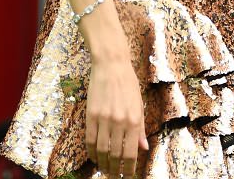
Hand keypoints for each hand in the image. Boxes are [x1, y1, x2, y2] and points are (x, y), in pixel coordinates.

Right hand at [86, 57, 148, 176]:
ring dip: (103, 163)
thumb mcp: (140, 105)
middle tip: (115, 176)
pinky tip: (94, 157)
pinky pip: (90, 139)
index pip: (131, 153)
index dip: (129, 168)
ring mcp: (103, 119)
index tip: (128, 176)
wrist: (111, 65)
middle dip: (115, 170)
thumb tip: (143, 148)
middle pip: (115, 155)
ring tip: (105, 170)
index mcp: (134, 120)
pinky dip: (92, 152)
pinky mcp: (91, 115)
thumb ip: (140, 128)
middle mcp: (119, 122)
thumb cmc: (128, 84)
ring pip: (101, 150)